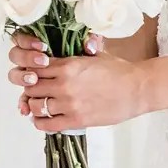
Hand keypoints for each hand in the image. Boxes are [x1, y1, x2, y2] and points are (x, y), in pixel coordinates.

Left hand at [7, 35, 149, 132]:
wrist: (137, 89)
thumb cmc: (119, 71)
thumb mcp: (96, 54)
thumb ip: (78, 50)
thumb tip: (72, 42)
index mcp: (67, 65)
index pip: (34, 67)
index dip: (31, 71)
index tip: (35, 74)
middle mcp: (64, 84)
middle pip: (30, 86)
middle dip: (31, 88)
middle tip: (36, 90)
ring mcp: (69, 104)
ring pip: (35, 106)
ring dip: (34, 105)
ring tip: (40, 105)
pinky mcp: (76, 120)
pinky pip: (47, 124)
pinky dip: (40, 122)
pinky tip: (42, 119)